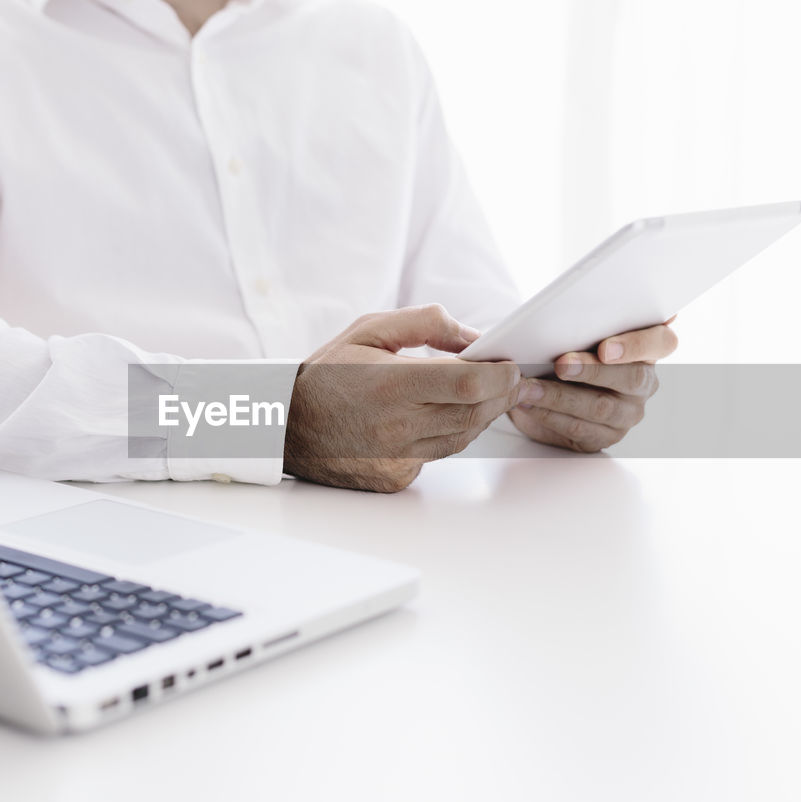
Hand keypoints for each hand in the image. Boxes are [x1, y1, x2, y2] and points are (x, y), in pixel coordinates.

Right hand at [285, 304, 521, 491]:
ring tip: (488, 394)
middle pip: (474, 413)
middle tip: (513, 380)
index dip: (501, 375)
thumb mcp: (368, 330)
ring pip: (463, 437)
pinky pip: (438, 455)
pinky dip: (449, 435)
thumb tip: (472, 336)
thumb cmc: (326, 375)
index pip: (468, 383)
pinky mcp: (395, 477)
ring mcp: (397, 457)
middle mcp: (396, 425)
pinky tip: (445, 417)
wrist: (287, 427)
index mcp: (390, 384)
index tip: (510, 364)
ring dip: (482, 415)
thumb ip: (425, 323)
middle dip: (503, 394)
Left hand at [508, 321, 677, 451]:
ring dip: (560, 396)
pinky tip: (528, 404)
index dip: (636, 344)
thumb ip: (587, 321)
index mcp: (648, 348)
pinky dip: (549, 415)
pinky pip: (579, 428)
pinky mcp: (604, 436)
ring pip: (600, 407)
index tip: (605, 348)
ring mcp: (627, 413)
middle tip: (561, 364)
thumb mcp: (580, 331)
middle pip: (631, 378)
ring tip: (530, 387)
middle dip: (592, 370)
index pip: (662, 342)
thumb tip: (571, 310)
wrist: (547, 384)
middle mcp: (644, 383)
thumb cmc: (570, 348)